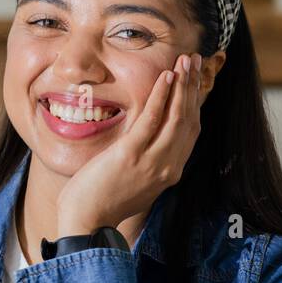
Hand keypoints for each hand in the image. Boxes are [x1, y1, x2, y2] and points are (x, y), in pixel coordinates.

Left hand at [56, 53, 203, 235]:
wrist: (86, 222)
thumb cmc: (103, 202)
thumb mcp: (135, 182)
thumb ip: (147, 161)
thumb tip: (147, 139)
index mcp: (170, 172)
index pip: (190, 131)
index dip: (195, 103)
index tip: (195, 80)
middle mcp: (168, 167)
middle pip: (189, 120)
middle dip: (194, 87)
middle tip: (194, 60)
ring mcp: (152, 162)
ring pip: (176, 116)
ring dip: (183, 85)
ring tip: (185, 61)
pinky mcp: (131, 155)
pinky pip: (152, 119)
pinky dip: (162, 95)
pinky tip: (166, 76)